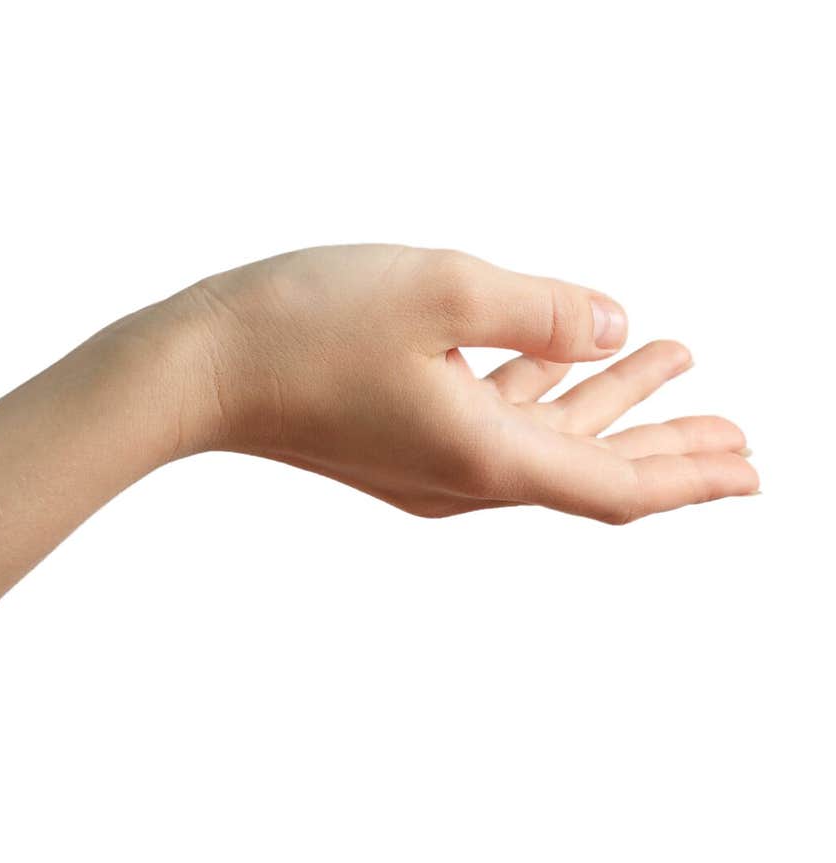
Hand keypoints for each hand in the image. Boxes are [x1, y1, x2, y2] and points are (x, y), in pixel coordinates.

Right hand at [163, 244, 757, 523]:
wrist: (198, 371)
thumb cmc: (304, 327)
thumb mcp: (442, 290)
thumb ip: (542, 309)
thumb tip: (611, 324)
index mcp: (488, 456)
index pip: (619, 485)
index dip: (693, 476)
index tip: (751, 468)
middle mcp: (470, 477)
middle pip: (598, 470)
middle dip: (674, 448)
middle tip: (742, 439)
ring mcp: (436, 463)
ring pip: (553, 436)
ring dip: (617, 401)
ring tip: (675, 359)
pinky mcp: (406, 438)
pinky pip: (504, 417)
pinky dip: (552, 390)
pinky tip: (575, 355)